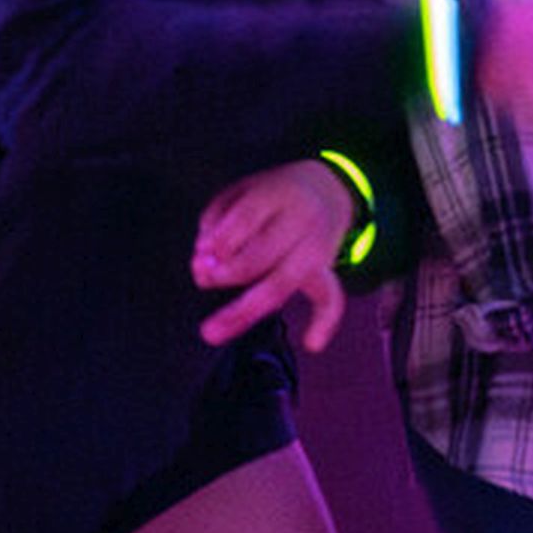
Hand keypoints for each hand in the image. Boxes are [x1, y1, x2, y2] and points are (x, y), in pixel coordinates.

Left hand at [192, 161, 356, 351]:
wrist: (326, 189)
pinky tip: (311, 343)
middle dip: (226, 273)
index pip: (247, 217)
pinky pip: (331, 298)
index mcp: (277, 194)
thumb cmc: (272, 196)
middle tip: (204, 278)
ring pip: (282, 284)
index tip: (201, 254)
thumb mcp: (240, 191)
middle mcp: (301, 220)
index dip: (220, 239)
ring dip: (243, 310)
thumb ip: (216, 221)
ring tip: (213, 330)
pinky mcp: (325, 270)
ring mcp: (316, 247)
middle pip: (261, 254)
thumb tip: (203, 264)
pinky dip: (325, 322)